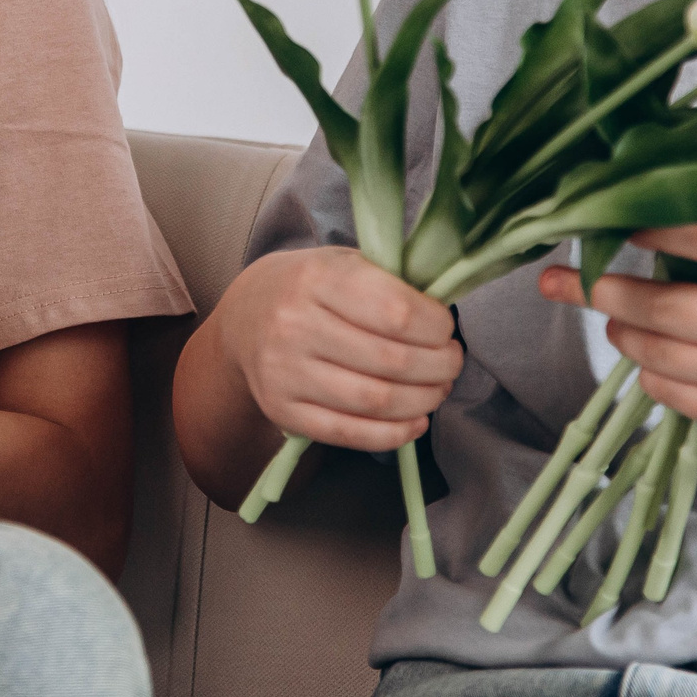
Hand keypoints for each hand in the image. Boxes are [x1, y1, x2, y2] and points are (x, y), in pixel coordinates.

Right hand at [212, 245, 462, 450]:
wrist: (245, 317)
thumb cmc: (310, 288)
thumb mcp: (343, 262)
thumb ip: (390, 282)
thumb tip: (444, 319)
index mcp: (318, 278)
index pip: (397, 312)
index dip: (436, 327)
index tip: (446, 329)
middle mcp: (295, 325)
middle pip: (393, 361)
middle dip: (439, 367)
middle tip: (452, 363)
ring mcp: (285, 372)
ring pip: (376, 401)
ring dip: (424, 400)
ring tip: (438, 389)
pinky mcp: (282, 411)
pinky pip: (350, 433)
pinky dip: (394, 434)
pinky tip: (415, 420)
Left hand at [543, 222, 696, 475]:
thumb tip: (651, 240)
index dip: (654, 230)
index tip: (616, 222)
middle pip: (662, 305)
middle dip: (601, 290)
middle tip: (561, 279)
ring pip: (656, 352)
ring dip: (622, 332)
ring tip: (616, 319)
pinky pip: (671, 393)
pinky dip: (650, 373)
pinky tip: (653, 360)